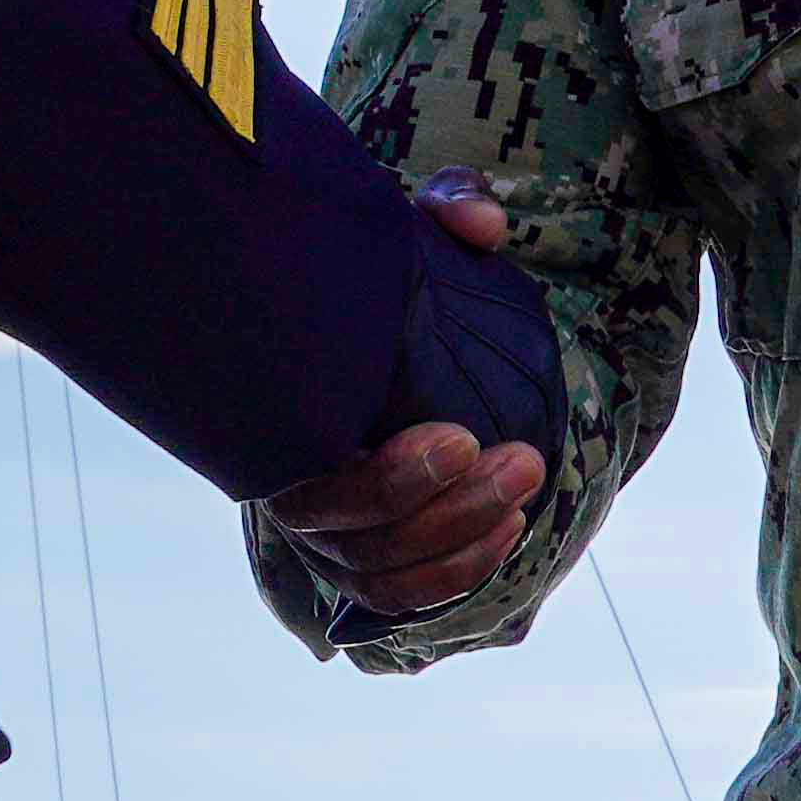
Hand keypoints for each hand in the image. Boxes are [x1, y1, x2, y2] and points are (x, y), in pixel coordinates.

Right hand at [268, 189, 550, 626]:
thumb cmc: (371, 278)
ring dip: (460, 540)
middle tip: (519, 459)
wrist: (355, 320)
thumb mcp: (402, 228)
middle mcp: (290, 488)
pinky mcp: (360, 553)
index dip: (389, 481)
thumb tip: (478, 223)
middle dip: (445, 508)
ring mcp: (324, 532)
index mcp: (276, 420)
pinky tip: (508, 530)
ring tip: (525, 483)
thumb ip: (443, 206)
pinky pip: (399, 594)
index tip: (460, 437)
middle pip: (358, 539)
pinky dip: (455, 573)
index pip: (312, 484)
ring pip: (383, 571)